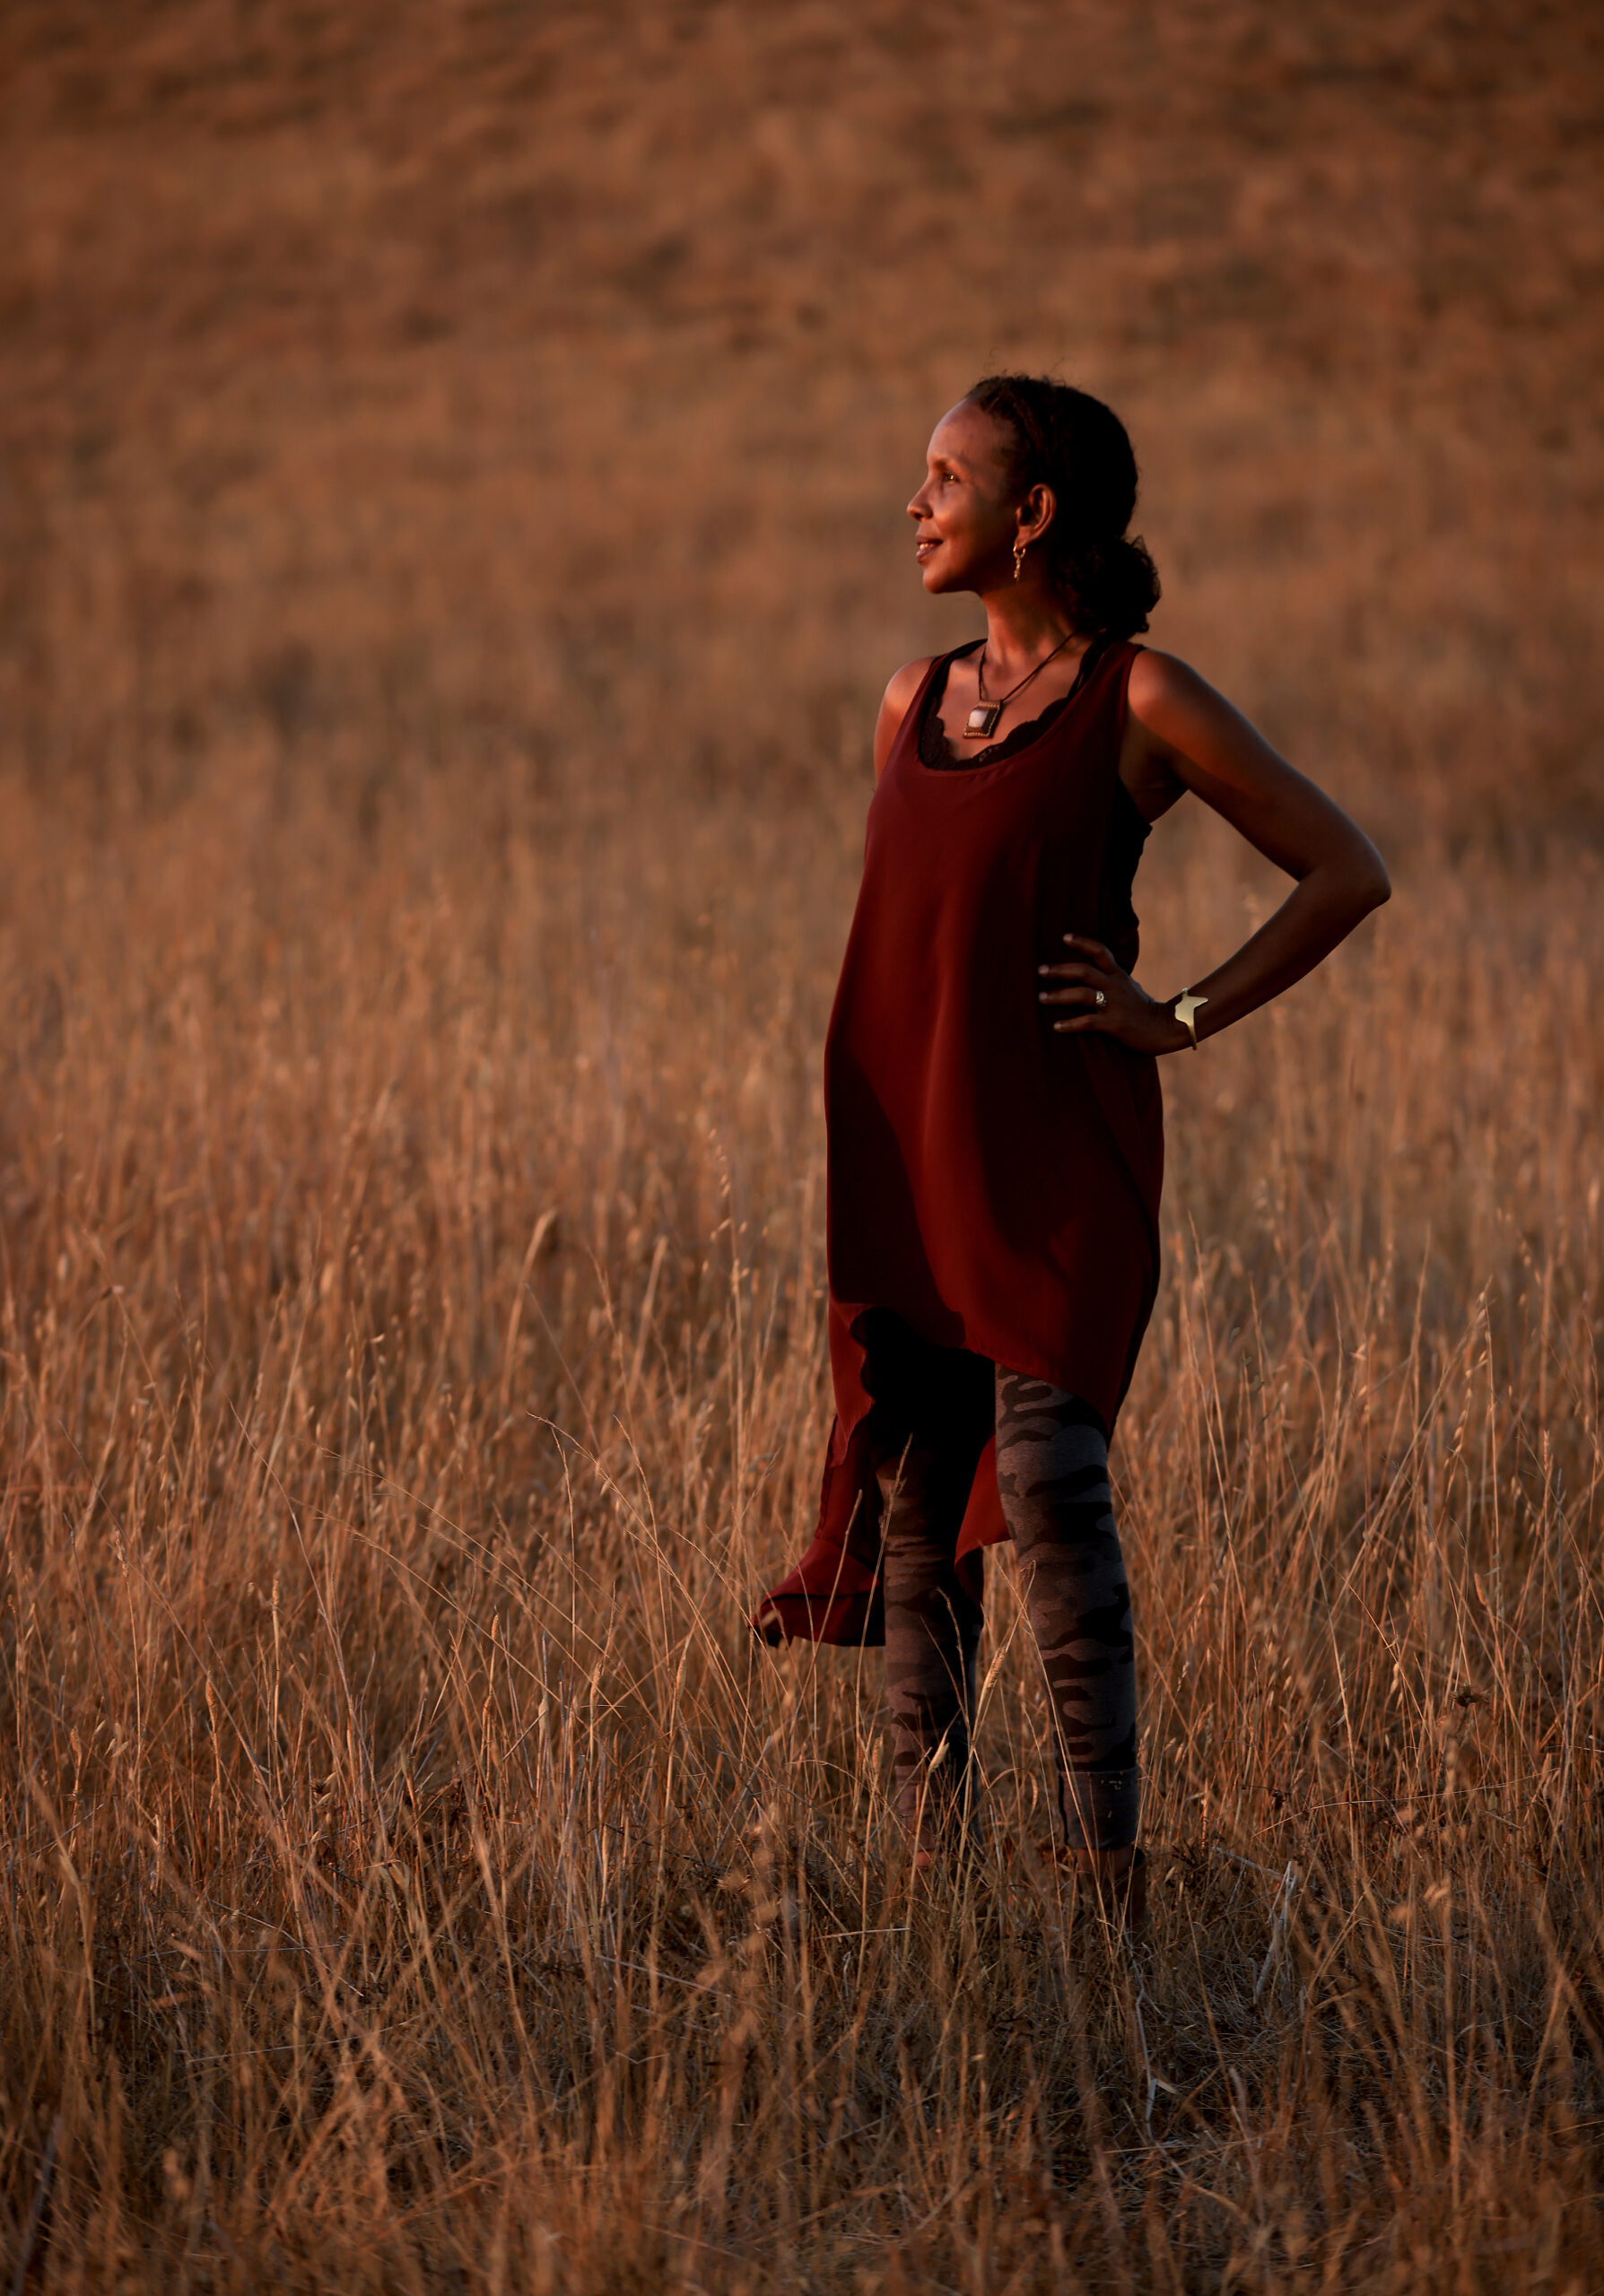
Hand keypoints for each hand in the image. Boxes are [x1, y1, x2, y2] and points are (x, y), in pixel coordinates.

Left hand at [1036, 935, 1191, 1054]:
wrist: (1167, 1028)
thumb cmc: (1145, 1010)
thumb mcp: (1130, 988)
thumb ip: (1113, 980)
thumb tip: (1095, 974)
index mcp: (1118, 975)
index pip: (1100, 951)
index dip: (1082, 943)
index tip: (1064, 937)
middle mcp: (1115, 986)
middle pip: (1084, 971)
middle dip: (1060, 970)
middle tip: (1040, 970)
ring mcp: (1115, 1004)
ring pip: (1082, 995)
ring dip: (1059, 996)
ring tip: (1041, 998)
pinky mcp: (1115, 1024)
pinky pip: (1088, 1022)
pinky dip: (1071, 1024)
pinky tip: (1056, 1027)